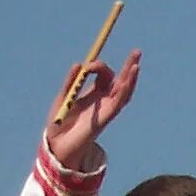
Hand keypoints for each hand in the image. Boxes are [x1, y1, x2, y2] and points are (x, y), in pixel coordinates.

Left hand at [45, 49, 141, 168]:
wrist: (58, 144)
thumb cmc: (59, 122)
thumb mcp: (64, 96)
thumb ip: (71, 81)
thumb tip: (77, 64)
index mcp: (93, 94)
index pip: (104, 75)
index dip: (98, 66)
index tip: (88, 66)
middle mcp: (103, 101)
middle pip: (120, 81)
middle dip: (129, 66)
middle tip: (137, 51)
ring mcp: (106, 110)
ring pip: (124, 92)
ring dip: (131, 78)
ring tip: (136, 64)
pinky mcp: (105, 118)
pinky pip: (118, 104)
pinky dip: (123, 92)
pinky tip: (127, 81)